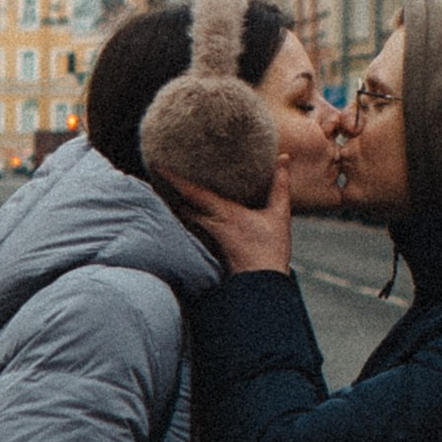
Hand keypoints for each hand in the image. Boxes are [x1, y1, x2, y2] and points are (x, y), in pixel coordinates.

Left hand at [151, 155, 294, 276]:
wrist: (261, 284)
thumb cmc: (270, 250)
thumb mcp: (279, 215)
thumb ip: (280, 184)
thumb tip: (283, 156)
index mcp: (224, 213)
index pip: (193, 193)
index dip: (175, 179)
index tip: (158, 165)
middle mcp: (211, 224)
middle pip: (182, 205)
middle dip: (169, 190)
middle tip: (158, 173)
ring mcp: (209, 237)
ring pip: (186, 216)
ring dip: (176, 203)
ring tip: (167, 189)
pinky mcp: (211, 246)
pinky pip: (193, 226)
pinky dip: (187, 216)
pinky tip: (187, 211)